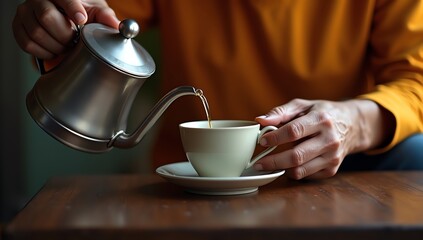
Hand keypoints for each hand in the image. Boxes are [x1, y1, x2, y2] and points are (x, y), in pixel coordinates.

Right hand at [12, 0, 119, 58]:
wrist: (67, 23)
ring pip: (36, 32)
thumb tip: (117, 25)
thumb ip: (106, 18)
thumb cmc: (82, 15)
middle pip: (47, 17)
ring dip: (55, 45)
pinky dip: (43, 52)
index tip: (82, 20)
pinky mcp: (18, 27)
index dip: (72, 8)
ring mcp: (25, 13)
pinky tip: (53, 49)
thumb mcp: (96, 13)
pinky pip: (27, 43)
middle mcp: (38, 0)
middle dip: (65, 35)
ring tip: (65, 46)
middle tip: (74, 40)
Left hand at [254, 98, 393, 179]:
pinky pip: (306, 176)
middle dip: (273, 161)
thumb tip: (260, 120)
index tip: (262, 141)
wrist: (352, 125)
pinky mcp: (332, 169)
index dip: (275, 138)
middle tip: (258, 163)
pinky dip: (293, 172)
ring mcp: (332, 157)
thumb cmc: (322, 113)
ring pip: (300, 171)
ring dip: (281, 169)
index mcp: (321, 119)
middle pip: (296, 156)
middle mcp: (329, 140)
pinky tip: (287, 164)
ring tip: (269, 164)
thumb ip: (280, 112)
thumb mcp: (302, 106)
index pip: (294, 131)